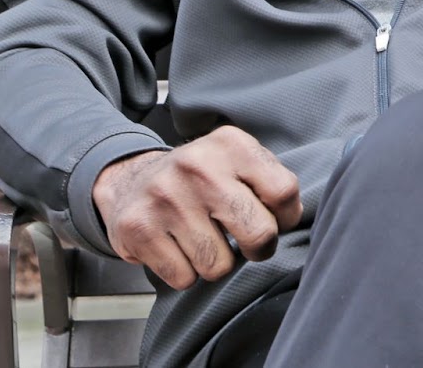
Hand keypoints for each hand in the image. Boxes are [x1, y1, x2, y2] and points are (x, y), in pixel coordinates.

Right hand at [91, 126, 302, 288]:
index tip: (275, 220)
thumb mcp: (236, 161)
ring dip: (216, 263)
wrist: (131, 182)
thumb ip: (270, 181)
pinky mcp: (140, 229)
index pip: (284, 191)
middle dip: (258, 248)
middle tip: (246, 243)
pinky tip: (177, 247)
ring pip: (219, 266)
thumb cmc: (199, 179)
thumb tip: (292, 216)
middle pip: (258, 232)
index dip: (287, 217)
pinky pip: (184, 278)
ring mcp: (166, 198)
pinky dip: (185, 272)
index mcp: (230, 144)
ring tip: (204, 240)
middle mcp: (197, 166)